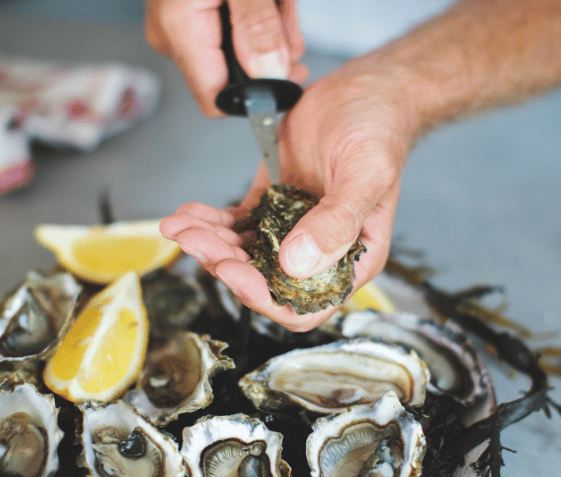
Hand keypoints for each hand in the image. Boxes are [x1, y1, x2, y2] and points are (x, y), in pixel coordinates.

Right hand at [145, 0, 308, 116]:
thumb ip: (257, 25)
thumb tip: (269, 74)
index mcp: (180, 30)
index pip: (216, 100)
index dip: (258, 95)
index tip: (292, 74)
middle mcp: (173, 35)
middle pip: (235, 74)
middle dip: (272, 50)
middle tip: (285, 16)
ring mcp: (178, 24)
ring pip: (239, 51)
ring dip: (268, 27)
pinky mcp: (188, 11)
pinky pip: (229, 29)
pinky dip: (253, 15)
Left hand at [160, 50, 421, 330]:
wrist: (364, 88)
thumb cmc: (379, 130)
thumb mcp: (366, 174)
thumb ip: (336, 222)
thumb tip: (297, 264)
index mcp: (352, 257)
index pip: (305, 304)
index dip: (266, 298)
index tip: (233, 272)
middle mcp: (319, 252)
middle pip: (264, 282)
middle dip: (225, 265)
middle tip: (196, 242)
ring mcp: (291, 229)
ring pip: (243, 255)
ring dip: (210, 245)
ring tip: (182, 226)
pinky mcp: (270, 204)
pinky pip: (235, 224)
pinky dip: (209, 222)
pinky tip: (188, 214)